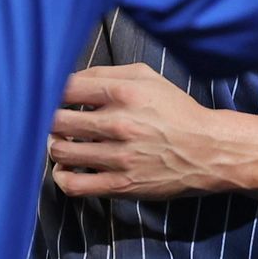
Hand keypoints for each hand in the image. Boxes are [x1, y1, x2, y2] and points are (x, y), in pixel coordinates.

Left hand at [46, 64, 252, 200]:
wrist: (208, 151)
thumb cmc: (175, 110)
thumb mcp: (147, 77)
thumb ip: (106, 72)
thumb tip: (70, 78)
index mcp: (123, 93)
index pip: (65, 88)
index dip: (50, 91)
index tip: (51, 96)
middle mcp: (118, 124)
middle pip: (56, 120)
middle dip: (49, 119)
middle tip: (53, 120)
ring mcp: (118, 157)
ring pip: (60, 151)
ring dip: (54, 145)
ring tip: (60, 141)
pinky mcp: (121, 186)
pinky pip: (74, 185)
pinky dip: (61, 177)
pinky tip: (65, 169)